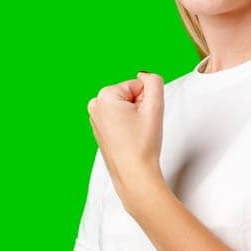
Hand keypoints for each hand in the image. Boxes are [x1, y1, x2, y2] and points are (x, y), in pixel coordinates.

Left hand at [86, 70, 164, 203]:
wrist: (135, 176)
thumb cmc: (142, 146)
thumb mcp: (155, 106)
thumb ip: (154, 81)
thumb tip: (145, 75)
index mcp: (104, 96)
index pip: (138, 86)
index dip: (147, 102)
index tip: (144, 120)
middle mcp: (95, 106)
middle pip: (129, 96)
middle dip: (139, 109)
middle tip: (141, 129)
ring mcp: (95, 120)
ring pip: (125, 108)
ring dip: (135, 119)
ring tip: (135, 136)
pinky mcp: (99, 131)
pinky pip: (119, 120)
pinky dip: (127, 128)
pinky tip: (129, 141)